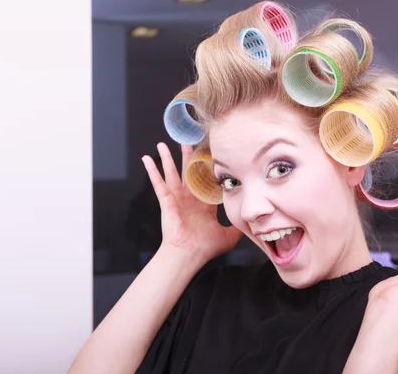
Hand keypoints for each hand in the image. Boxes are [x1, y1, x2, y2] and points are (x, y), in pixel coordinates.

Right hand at [142, 142, 241, 263]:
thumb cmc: (205, 248)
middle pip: (188, 172)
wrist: (189, 255)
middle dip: (188, 156)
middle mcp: (189, 199)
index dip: (208, 168)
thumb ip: (238, 226)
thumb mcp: (228, 235)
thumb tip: (250, 221)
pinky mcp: (167, 201)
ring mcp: (177, 199)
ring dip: (167, 158)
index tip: (211, 153)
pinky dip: (152, 171)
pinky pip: (158, 183)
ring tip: (163, 143)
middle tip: (188, 140)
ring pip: (172, 173)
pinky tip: (146, 159)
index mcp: (203, 204)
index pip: (206, 180)